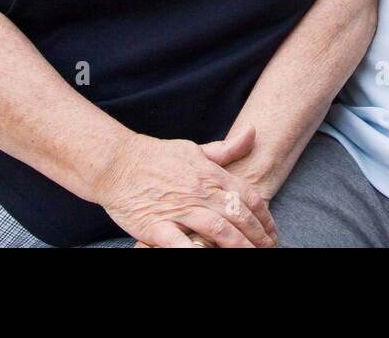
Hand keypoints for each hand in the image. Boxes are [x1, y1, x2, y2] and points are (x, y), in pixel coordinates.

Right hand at [97, 126, 278, 247]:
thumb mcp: (195, 149)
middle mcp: (200, 192)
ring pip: (219, 230)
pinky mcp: (157, 226)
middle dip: (258, 237)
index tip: (272, 233)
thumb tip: (253, 132)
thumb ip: (226, 149)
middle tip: (268, 249)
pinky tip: (208, 257)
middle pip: (240, 216)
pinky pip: (181, 244)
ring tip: (251, 257)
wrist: (116, 163)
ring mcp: (179, 209)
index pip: (249, 197)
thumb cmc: (157, 157)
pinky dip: (197, 252)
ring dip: (239, 247)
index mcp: (211, 175)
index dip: (265, 218)